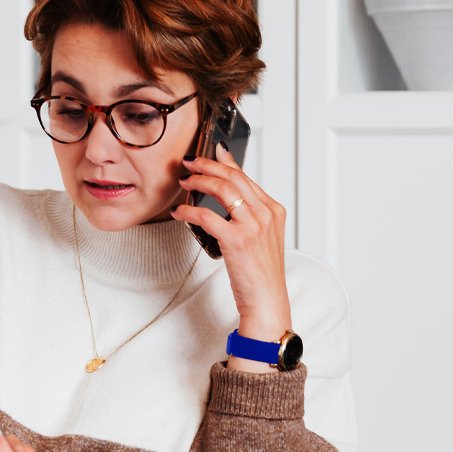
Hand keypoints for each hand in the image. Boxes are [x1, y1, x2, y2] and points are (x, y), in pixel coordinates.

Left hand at [174, 143, 292, 370]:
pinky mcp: (237, 240)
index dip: (226, 162)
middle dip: (208, 165)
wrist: (267, 299)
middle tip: (189, 163)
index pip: (246, 177)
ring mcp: (253, 226)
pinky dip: (189, 211)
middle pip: (234, 177)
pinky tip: (179, 212)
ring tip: (184, 181)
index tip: (212, 152)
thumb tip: (227, 198)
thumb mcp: (261, 237)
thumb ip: (249, 215)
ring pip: (222, 190)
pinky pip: (207, 216)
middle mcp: (266, 214)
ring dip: (199, 181)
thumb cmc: (260, 272)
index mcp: (273, 210)